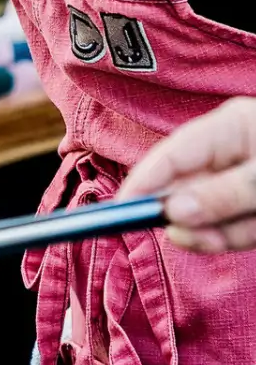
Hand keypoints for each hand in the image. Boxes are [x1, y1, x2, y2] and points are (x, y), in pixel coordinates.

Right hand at [121, 98, 255, 251]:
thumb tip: (172, 213)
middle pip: (185, 189)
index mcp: (231, 127)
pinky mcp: (249, 207)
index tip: (121, 210)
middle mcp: (229, 153)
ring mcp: (239, 182)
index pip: (173, 153)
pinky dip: (239, 236)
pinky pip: (230, 230)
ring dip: (221, 233)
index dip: (144, 181)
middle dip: (188, 218)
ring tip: (247, 230)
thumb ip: (223, 194)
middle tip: (199, 237)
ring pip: (206, 216)